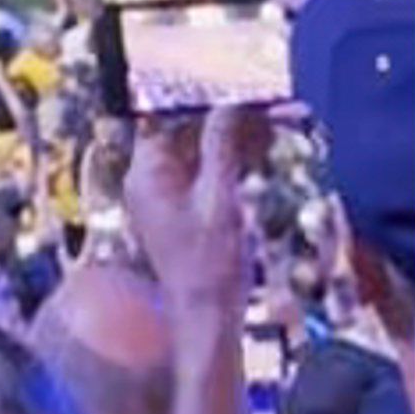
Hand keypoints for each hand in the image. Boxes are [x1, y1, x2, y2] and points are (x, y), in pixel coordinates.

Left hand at [120, 99, 264, 329]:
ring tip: (269, 129)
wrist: (208, 320)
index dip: (202, 102)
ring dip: (228, 142)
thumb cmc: (211, 266)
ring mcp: (160, 199)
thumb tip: (227, 105)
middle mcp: (145, 182)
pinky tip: (254, 159)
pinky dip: (224, 165)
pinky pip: (199, 176)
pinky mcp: (178, 214)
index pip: (168, 118)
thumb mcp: (220, 200)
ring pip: (195, 154)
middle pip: (183, 134)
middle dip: (223, 123)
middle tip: (265, 112)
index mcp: (145, 174)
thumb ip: (220, 148)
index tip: (235, 93)